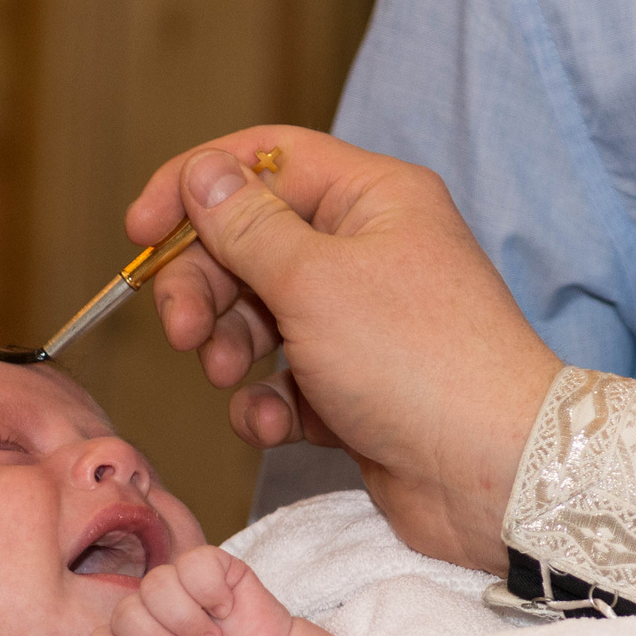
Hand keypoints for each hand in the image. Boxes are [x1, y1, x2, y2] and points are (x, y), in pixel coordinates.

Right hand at [123, 127, 562, 574]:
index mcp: (374, 199)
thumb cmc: (420, 362)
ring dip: (228, 346)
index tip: (141, 230)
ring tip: (225, 376)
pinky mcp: (357, 393)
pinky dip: (267, 404)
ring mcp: (364, 326)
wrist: (495, 474)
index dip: (195, 186)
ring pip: (261, 318)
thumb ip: (246, 226)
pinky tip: (274, 424)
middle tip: (178, 331)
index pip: (267, 161)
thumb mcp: (314, 280)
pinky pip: (286, 384)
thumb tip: (204, 172)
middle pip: (251, 244)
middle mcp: (370, 253)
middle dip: (204, 285)